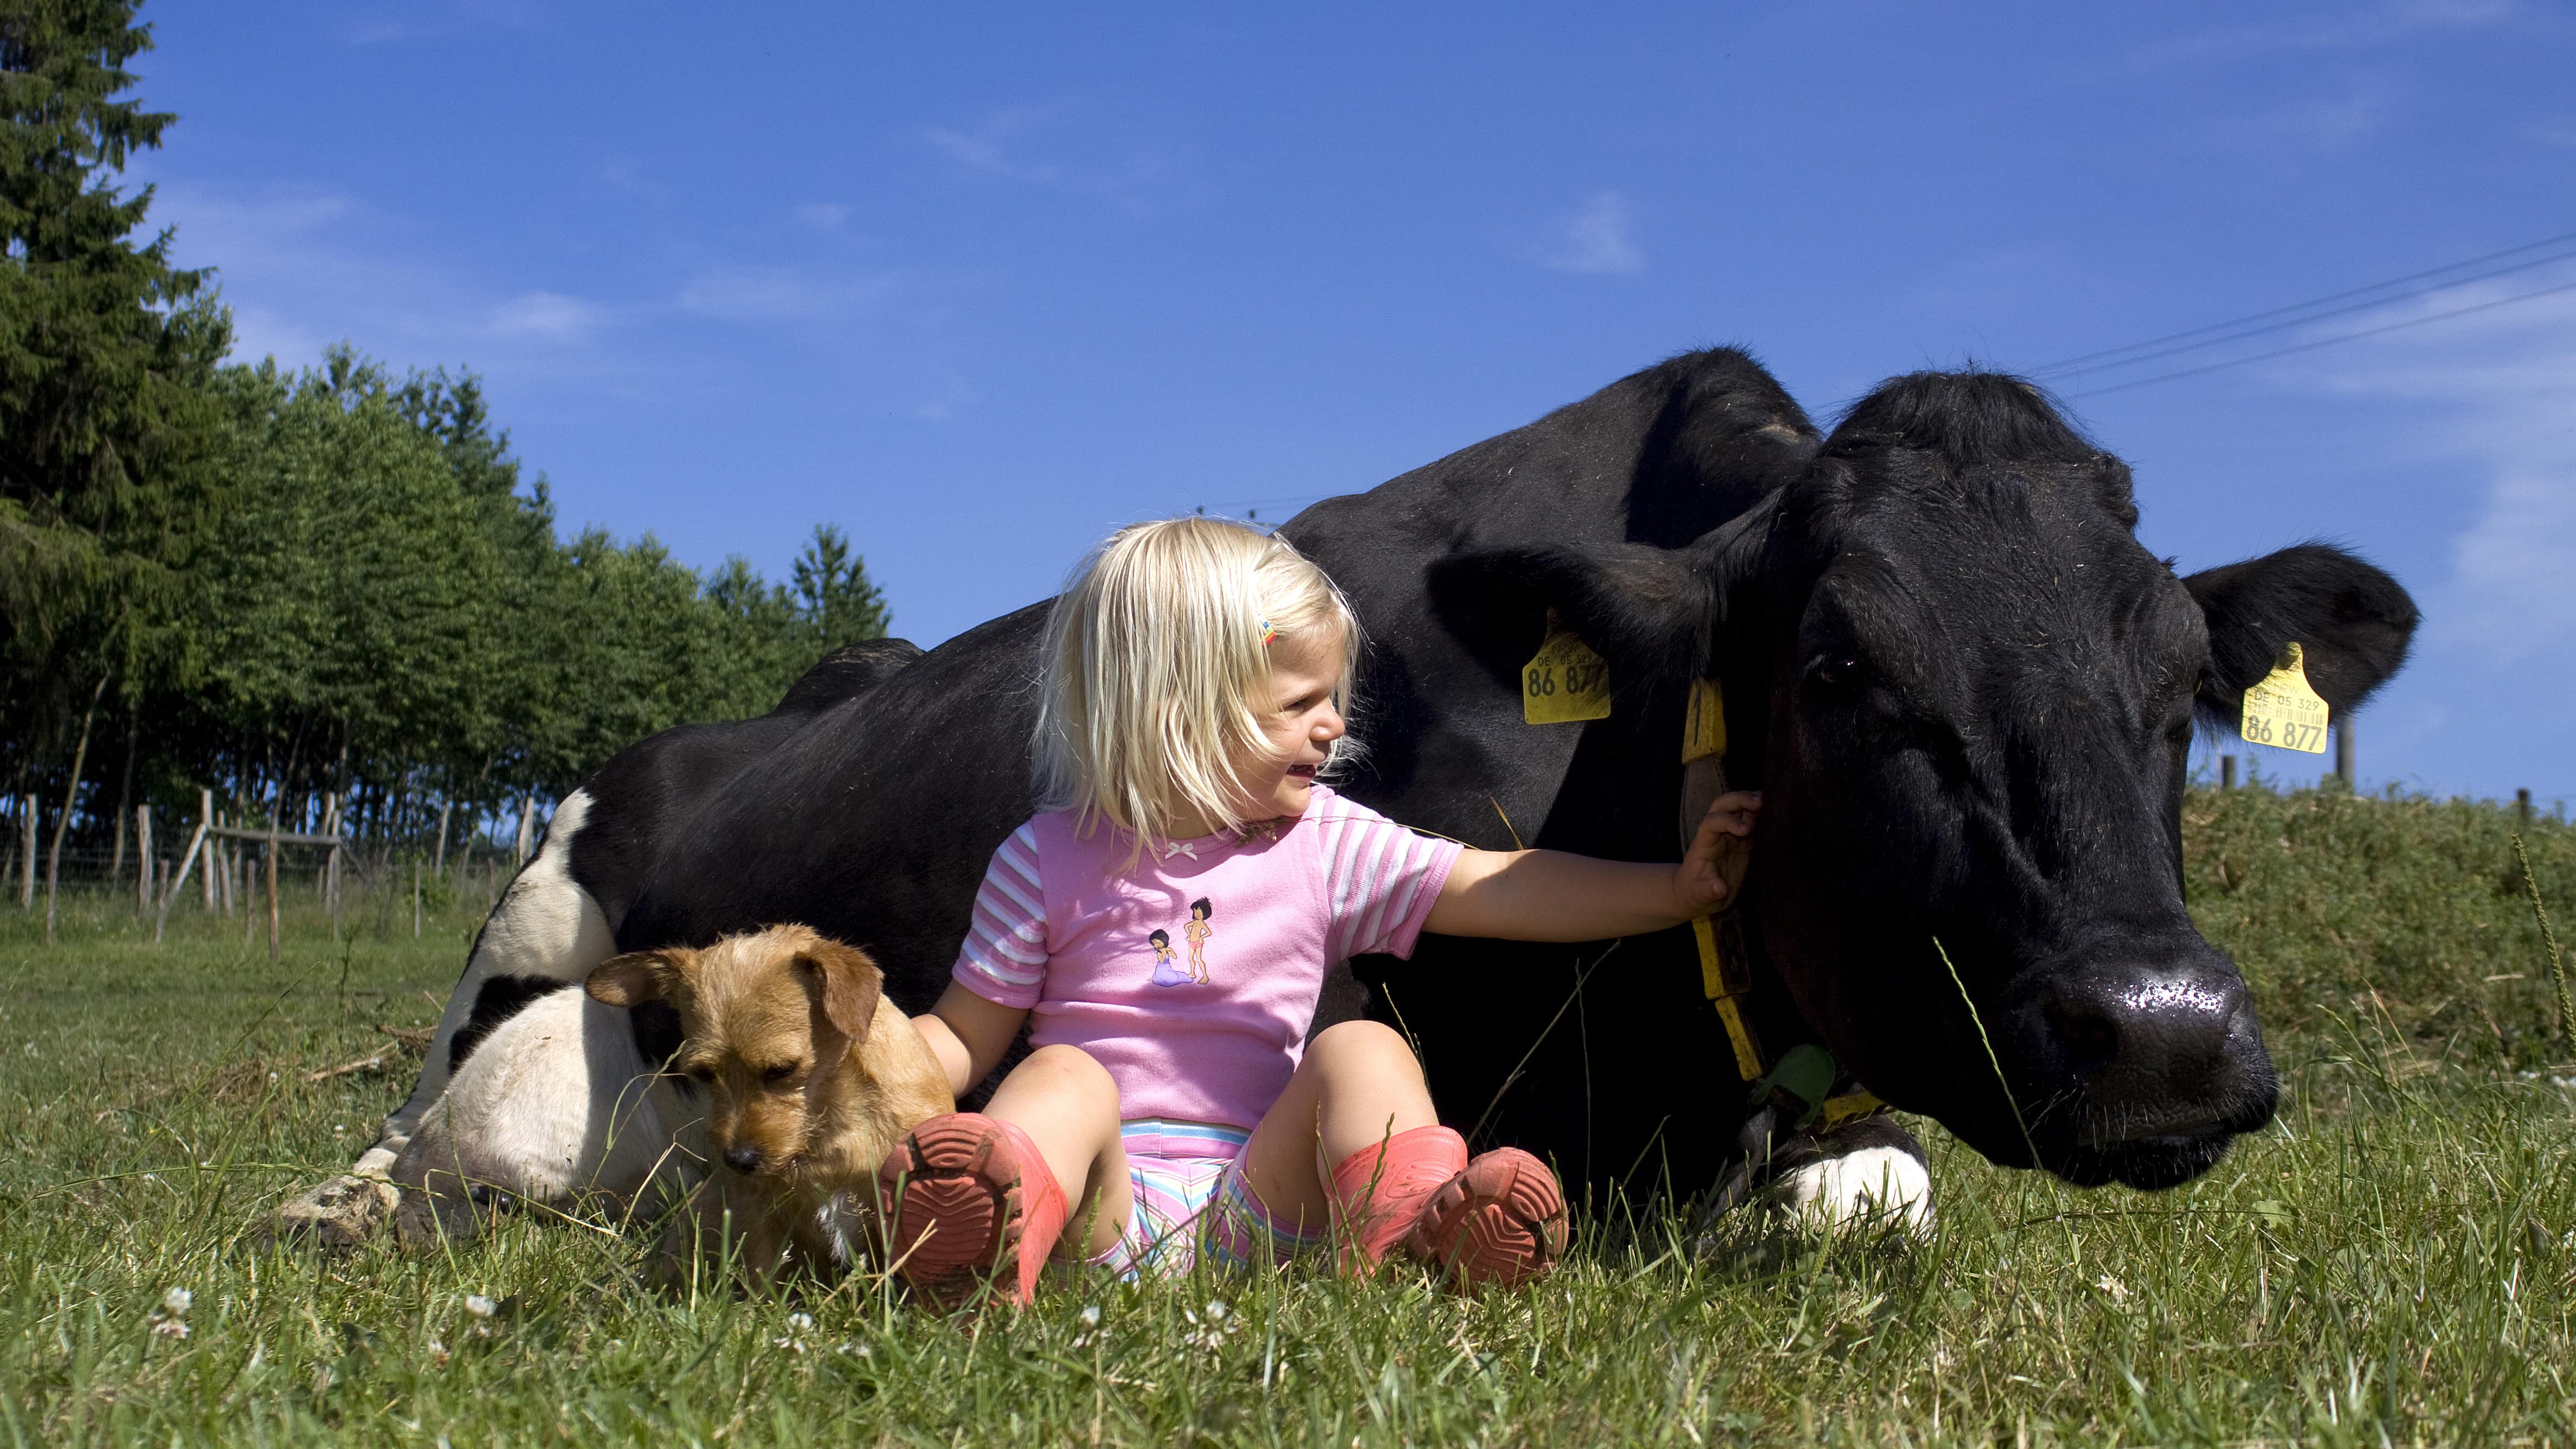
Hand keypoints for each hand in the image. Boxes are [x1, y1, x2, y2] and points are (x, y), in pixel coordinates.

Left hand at [1672, 791, 1760, 917]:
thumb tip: (1720, 887)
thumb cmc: (1694, 894)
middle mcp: (1716, 834)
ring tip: (1772, 802)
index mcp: (1704, 844)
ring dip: (1752, 802)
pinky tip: (1775, 812)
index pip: (1712, 822)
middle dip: (1740, 799)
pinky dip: (1762, 815)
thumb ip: (1707, 890)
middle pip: (1723, 805)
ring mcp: (1730, 836)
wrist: (1696, 895)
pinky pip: (1751, 822)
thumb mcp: (1698, 896)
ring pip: (1739, 809)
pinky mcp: (1743, 842)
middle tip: (1761, 802)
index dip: (1728, 821)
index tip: (1746, 830)